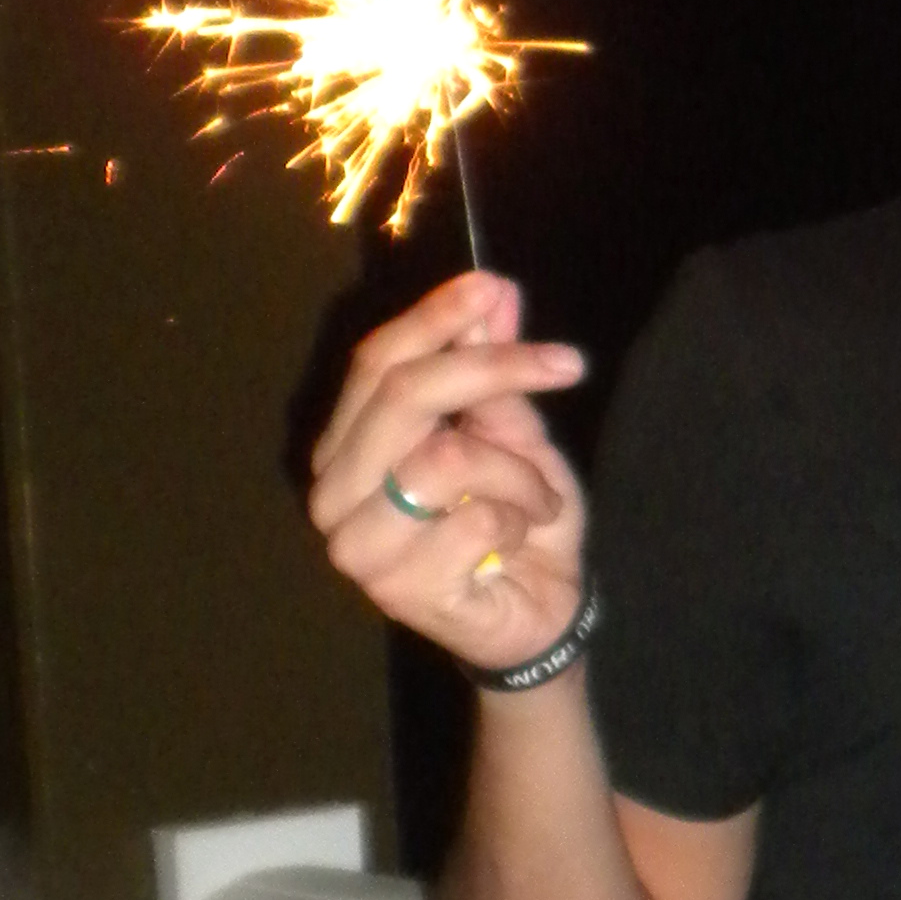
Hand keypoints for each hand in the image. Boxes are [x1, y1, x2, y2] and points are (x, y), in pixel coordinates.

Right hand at [307, 272, 589, 674]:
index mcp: (349, 443)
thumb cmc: (515, 521)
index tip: (494, 286)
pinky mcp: (397, 590)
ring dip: (518, 472)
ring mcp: (357, 544)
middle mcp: (334, 490)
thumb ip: (494, 371)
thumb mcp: (514, 435)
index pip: (376, 363)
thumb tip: (494, 294)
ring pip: (444, 458)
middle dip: (493, 370)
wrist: (540, 613)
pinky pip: (475, 519)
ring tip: (538, 498)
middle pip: (402, 395)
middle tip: (566, 364)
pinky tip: (517, 541)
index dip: (435, 319)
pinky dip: (518, 520)